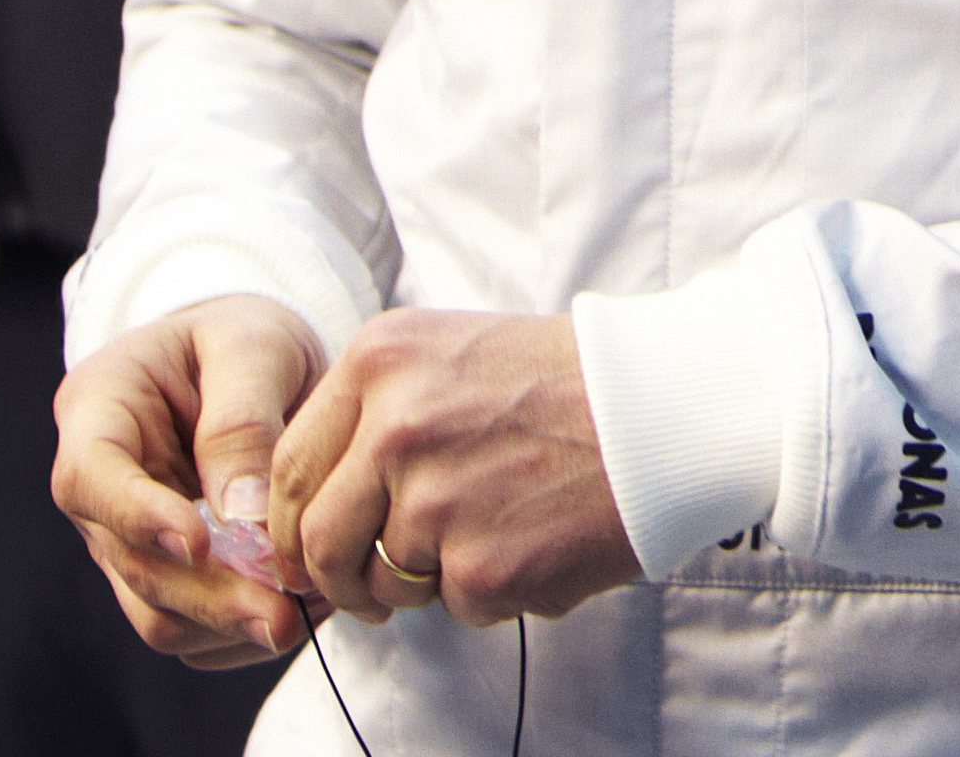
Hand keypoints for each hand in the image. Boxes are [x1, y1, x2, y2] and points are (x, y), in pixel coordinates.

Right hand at [52, 297, 324, 665]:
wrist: (250, 358)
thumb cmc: (244, 338)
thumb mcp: (252, 346)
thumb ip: (241, 421)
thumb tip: (244, 517)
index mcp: (97, 410)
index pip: (90, 479)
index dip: (139, 518)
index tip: (199, 542)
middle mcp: (98, 486)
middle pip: (130, 563)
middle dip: (206, 596)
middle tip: (280, 616)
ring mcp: (126, 536)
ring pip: (156, 610)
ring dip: (227, 624)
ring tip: (305, 613)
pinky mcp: (164, 572)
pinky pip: (190, 626)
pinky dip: (239, 633)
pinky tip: (299, 613)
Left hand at [275, 309, 641, 629]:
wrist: (673, 406)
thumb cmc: (569, 381)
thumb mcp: (451, 355)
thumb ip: (372, 414)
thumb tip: (301, 507)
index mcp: (379, 361)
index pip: (286, 468)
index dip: (291, 523)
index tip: (310, 549)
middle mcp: (394, 426)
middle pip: (317, 539)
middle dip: (337, 578)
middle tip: (371, 587)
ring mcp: (435, 499)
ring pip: (382, 582)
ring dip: (424, 581)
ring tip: (491, 535)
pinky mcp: (481, 564)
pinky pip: (453, 605)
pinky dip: (490, 590)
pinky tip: (536, 540)